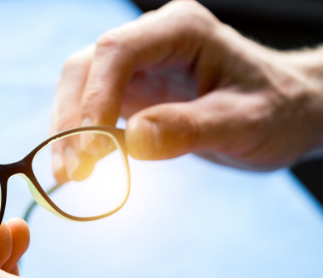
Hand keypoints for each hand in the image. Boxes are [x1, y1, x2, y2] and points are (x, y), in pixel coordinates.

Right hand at [51, 0, 322, 176]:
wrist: (283, 113)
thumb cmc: (275, 110)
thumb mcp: (245, 123)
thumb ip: (190, 129)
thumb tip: (131, 140)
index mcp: (181, 29)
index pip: (117, 52)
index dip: (95, 98)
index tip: (92, 151)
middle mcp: (151, 39)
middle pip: (86, 68)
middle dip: (72, 120)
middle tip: (74, 173)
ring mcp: (136, 64)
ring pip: (78, 87)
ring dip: (67, 131)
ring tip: (70, 176)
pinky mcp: (130, 89)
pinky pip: (89, 107)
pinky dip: (78, 136)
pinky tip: (79, 165)